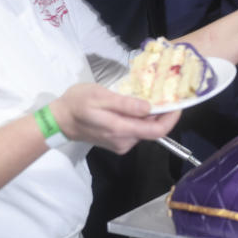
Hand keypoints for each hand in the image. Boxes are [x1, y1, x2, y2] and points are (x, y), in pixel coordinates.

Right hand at [49, 83, 179, 153]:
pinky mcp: (117, 142)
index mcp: (121, 130)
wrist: (58, 120)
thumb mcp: (100, 96)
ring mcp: (121, 144)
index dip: (172, 118)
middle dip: (163, 114)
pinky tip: (137, 106)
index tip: (178, 103)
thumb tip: (149, 108)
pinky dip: (141, 119)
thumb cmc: (77, 103)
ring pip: (145, 130)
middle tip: (166, 94)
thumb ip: (125, 104)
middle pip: (153, 130)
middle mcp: (124, 141)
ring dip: (152, 115)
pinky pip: (136, 130)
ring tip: (151, 96)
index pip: (157, 131)